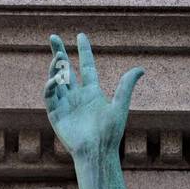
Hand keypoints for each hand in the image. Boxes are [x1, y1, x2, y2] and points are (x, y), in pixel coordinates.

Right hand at [45, 33, 143, 158]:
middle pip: (67, 69)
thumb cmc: (110, 134)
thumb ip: (127, 86)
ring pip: (56, 80)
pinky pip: (49, 96)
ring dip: (55, 67)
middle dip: (59, 53)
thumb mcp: (120, 106)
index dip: (84, 51)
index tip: (81, 36)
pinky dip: (50, 86)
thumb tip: (141, 68)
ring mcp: (66, 105)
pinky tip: (54, 80)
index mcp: (92, 93)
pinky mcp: (56, 114)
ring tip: (58, 56)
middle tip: (53, 36)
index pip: (87, 67)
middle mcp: (78, 97)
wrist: (97, 152)